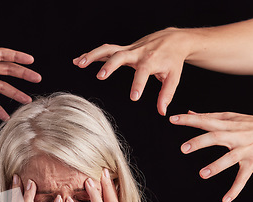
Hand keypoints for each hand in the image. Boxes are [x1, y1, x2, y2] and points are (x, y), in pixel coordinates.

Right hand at [73, 27, 189, 115]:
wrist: (172, 39)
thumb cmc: (172, 59)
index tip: (134, 97)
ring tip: (79, 63)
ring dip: (92, 55)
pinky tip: (79, 60)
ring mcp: (129, 50)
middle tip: (100, 77)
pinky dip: (92, 54)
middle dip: (110, 66)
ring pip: (108, 50)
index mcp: (151, 60)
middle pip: (121, 56)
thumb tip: (162, 112)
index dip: (138, 84)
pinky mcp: (123, 49)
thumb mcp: (173, 77)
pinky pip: (105, 50)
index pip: (143, 72)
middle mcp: (138, 53)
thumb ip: (166, 95)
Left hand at [170, 111, 252, 201]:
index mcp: (228, 124)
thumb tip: (190, 112)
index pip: (206, 120)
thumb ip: (211, 116)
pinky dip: (235, 190)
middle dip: (200, 142)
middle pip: (217, 136)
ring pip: (230, 158)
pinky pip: (243, 178)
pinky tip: (225, 200)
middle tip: (183, 148)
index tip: (172, 119)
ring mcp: (245, 150)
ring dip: (217, 165)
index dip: (189, 120)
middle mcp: (236, 135)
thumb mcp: (233, 117)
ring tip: (203, 174)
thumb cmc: (252, 125)